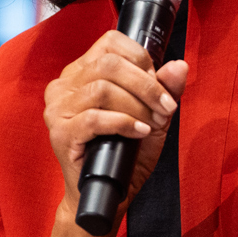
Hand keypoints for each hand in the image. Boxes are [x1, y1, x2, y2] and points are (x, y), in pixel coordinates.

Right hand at [42, 31, 188, 213]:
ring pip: (102, 89)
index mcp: (82, 72)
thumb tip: (179, 65)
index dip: (141, 59)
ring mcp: (58, 109)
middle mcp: (64, 85)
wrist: (108, 194)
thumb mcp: (153, 115)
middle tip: (164, 107)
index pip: (110, 42)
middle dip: (146, 85)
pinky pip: (94, 118)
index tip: (159, 83)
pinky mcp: (60, 133)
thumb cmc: (126, 153)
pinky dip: (123, 123)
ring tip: (151, 123)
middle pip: (109, 64)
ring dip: (137, 106)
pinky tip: (138, 132)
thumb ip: (166, 89)